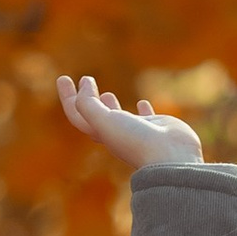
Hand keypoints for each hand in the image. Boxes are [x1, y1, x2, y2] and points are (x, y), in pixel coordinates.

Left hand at [57, 75, 204, 172]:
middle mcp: (117, 133)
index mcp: (101, 133)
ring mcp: (137, 130)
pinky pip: (147, 117)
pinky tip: (143, 103)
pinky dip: (143, 109)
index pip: (77, 114)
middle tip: (84, 80)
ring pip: (119, 117)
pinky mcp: (157, 127)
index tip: (64, 78)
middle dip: (86, 97)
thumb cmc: (136, 141)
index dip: (68, 97)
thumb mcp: (104, 121)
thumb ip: (88, 105)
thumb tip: (83, 86)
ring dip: (110, 106)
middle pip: (94, 115)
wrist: (171, 158)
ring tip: (107, 95)